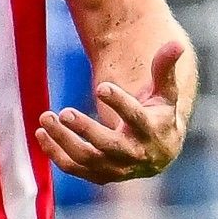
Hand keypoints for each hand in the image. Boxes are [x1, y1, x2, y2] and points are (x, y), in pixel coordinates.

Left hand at [35, 42, 187, 183]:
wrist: (159, 154)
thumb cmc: (160, 116)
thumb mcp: (166, 93)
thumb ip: (165, 69)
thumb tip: (175, 43)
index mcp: (152, 131)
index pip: (136, 117)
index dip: (119, 103)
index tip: (101, 87)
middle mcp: (135, 154)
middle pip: (108, 144)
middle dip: (85, 129)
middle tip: (63, 112)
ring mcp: (117, 168)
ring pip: (87, 158)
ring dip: (63, 140)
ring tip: (45, 118)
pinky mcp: (100, 175)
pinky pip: (74, 168)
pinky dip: (55, 154)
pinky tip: (41, 135)